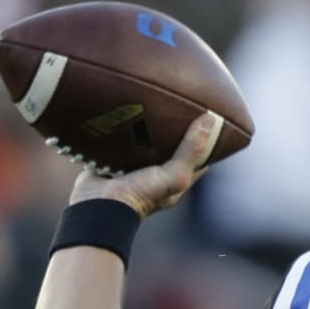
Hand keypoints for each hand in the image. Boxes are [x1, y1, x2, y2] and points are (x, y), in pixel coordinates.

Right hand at [68, 111, 223, 217]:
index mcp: (174, 182)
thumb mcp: (174, 175)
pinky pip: (121, 142)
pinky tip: (126, 111)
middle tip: (180, 108)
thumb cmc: (141, 195)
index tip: (210, 122)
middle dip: (176, 132)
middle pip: (171, 150)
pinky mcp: (113, 161)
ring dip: (149, 129)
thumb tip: (210, 120)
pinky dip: (124, 130)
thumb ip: (191, 150)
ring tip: (154, 104)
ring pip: (146, 145)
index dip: (207, 144)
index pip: (198, 161)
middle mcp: (156, 176)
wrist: (99, 204)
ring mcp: (134, 168)